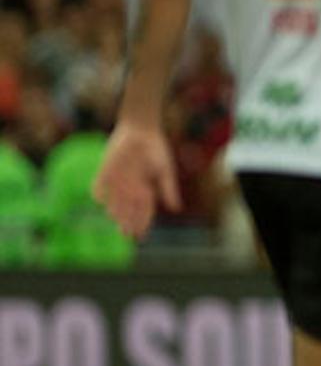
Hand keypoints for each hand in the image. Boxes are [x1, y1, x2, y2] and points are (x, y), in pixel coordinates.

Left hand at [91, 122, 179, 240]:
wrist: (141, 129)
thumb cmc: (156, 149)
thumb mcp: (165, 170)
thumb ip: (168, 188)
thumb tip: (175, 209)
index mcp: (145, 190)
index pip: (144, 211)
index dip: (142, 224)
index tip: (141, 236)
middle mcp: (130, 188)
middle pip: (128, 210)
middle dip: (128, 222)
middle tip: (127, 234)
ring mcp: (117, 181)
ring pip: (114, 201)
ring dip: (115, 211)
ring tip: (117, 221)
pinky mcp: (105, 171)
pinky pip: (99, 185)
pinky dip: (99, 193)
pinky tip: (100, 200)